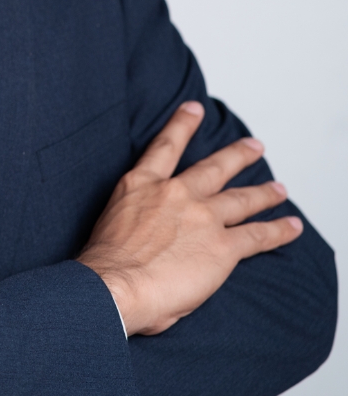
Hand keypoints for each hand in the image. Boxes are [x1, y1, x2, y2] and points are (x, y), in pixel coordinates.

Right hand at [77, 102, 302, 336]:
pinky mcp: (222, 246)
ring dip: (264, 193)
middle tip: (254, 147)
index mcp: (141, 186)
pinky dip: (278, 231)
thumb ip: (139, 223)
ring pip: (242, 199)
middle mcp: (175, 194)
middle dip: (237, 155)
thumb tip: (152, 243)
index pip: (165, 147)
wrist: (113, 285)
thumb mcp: (113, 224)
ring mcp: (202, 217)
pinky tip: (291, 226)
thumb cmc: (104, 266)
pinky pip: (257, 235)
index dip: (182, 125)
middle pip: (214, 167)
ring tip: (279, 189)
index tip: (194, 109)